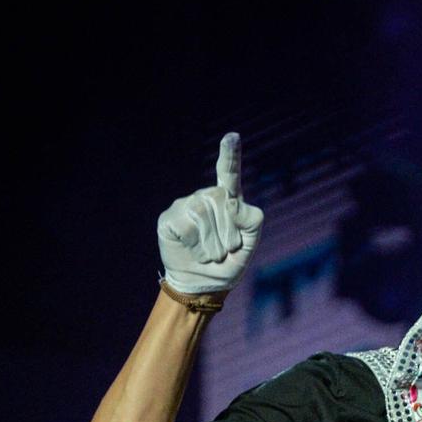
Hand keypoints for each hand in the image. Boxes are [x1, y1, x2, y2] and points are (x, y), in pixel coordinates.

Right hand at [157, 132, 264, 294]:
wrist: (205, 284)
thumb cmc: (229, 262)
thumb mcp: (250, 245)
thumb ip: (252, 221)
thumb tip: (234, 204)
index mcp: (230, 201)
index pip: (229, 174)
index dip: (229, 155)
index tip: (232, 136)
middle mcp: (206, 198)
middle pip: (222, 202)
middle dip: (229, 233)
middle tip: (224, 250)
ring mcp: (185, 206)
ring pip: (203, 213)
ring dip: (213, 243)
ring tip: (210, 253)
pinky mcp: (169, 218)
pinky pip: (186, 224)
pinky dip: (196, 244)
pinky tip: (193, 250)